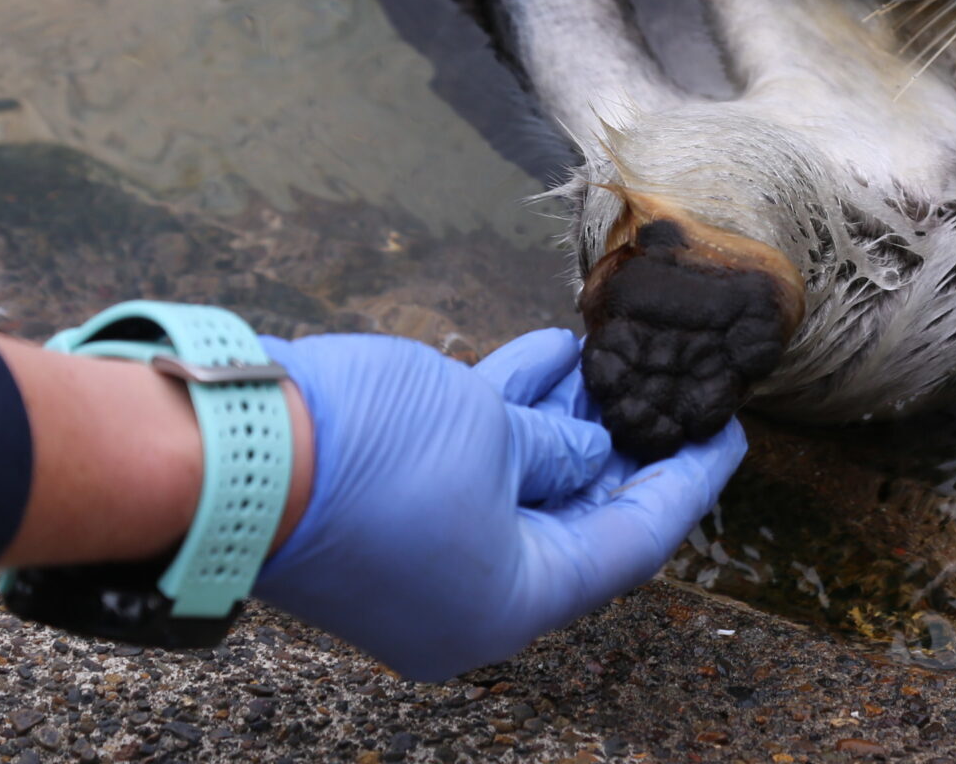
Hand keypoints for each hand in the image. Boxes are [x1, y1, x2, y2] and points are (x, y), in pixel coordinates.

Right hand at [252, 328, 744, 680]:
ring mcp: (423, 558)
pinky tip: (546, 352)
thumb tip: (587, 452)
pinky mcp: (385, 514)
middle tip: (671, 391)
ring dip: (567, 420)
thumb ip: (560, 446)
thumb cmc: (369, 453)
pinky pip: (470, 471)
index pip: (631, 545)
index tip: (730, 432)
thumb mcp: (492, 435)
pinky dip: (509, 415)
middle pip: (577, 521)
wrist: (225, 448)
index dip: (688, 482)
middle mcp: (468, 597)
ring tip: (608, 354)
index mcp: (509, 603)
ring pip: (522, 486)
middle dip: (624, 447)